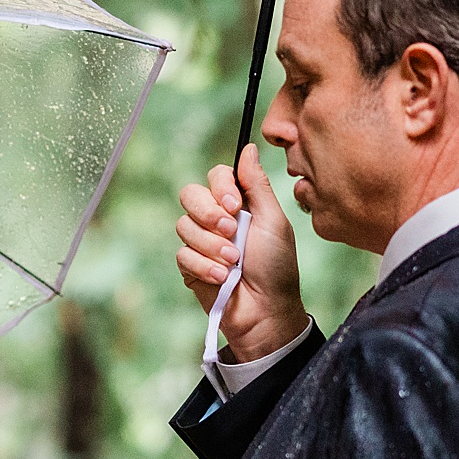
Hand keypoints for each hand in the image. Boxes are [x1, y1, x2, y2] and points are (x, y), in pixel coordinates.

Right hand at [175, 145, 304, 363]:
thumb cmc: (277, 267)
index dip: (220, 186)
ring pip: (184, 225)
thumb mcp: (273, 221)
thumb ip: (257, 184)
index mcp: (238, 204)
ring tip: (233, 263)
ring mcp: (201, 242)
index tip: (234, 204)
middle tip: (230, 232)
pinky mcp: (189, 266)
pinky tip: (222, 278)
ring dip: (211, 246)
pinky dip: (204, 266)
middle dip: (208, 213)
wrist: (266, 311)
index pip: (214, 175)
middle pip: (189, 194)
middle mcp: (216, 218)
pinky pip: (182, 254)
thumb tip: (249, 147)